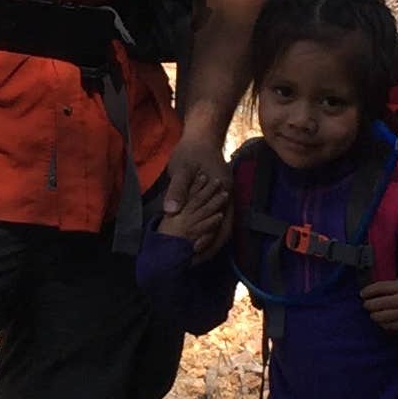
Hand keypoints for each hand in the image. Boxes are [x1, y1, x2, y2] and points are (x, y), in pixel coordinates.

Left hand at [162, 130, 232, 258]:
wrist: (201, 135)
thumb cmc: (191, 151)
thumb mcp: (182, 168)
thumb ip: (178, 190)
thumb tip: (171, 212)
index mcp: (222, 195)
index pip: (221, 228)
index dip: (209, 244)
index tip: (194, 255)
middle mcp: (226, 200)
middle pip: (223, 232)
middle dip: (208, 249)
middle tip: (190, 263)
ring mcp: (222, 199)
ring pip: (218, 227)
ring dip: (206, 241)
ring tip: (189, 257)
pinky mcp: (214, 198)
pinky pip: (211, 218)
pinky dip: (202, 230)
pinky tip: (190, 237)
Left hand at [361, 277, 397, 334]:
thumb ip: (388, 286)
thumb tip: (369, 291)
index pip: (380, 287)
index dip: (368, 291)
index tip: (362, 294)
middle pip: (378, 303)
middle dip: (369, 305)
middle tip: (366, 305)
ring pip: (381, 316)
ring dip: (374, 315)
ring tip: (374, 313)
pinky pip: (389, 326)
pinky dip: (383, 323)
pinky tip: (382, 320)